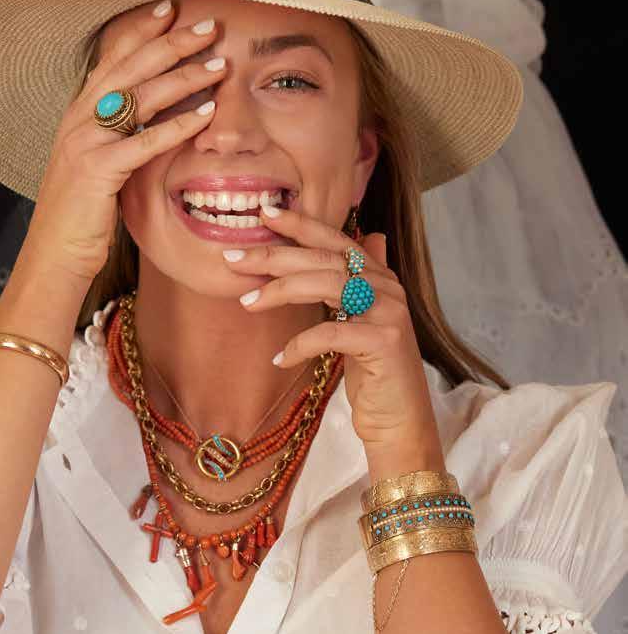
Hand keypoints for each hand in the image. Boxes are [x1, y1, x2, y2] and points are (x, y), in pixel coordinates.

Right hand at [18, 1, 228, 284]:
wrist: (54, 255)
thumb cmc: (82, 216)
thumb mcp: (98, 166)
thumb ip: (118, 138)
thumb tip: (151, 120)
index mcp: (78, 114)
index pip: (113, 58)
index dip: (141, 31)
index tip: (172, 8)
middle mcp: (79, 119)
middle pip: (132, 68)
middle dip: (172, 43)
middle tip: (209, 25)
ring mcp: (86, 142)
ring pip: (141, 97)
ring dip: (185, 77)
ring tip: (218, 63)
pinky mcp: (98, 170)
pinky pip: (146, 141)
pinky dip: (179, 125)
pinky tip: (208, 113)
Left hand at [222, 206, 442, 459]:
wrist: (398, 420)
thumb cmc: (371, 373)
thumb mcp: (358, 323)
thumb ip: (353, 284)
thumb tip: (368, 236)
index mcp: (379, 277)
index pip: (336, 239)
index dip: (301, 224)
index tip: (264, 213)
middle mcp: (387, 287)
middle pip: (323, 259)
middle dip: (275, 256)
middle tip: (234, 258)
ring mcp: (389, 313)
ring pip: (327, 285)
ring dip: (280, 291)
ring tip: (247, 303)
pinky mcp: (384, 342)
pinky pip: (330, 333)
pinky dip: (300, 344)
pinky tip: (279, 358)